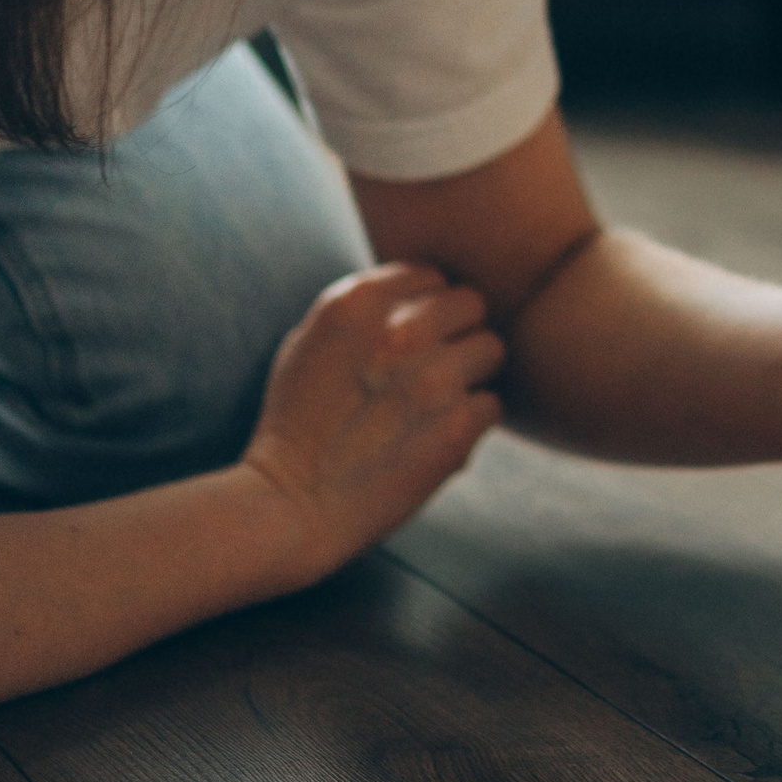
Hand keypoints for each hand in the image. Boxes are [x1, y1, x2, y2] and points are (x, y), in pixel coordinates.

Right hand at [240, 263, 503, 579]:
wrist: (290, 505)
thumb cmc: (294, 425)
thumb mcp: (309, 340)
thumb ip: (366, 308)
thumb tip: (420, 291)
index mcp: (359, 300)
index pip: (433, 276)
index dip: (427, 308)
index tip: (413, 340)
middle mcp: (402, 330)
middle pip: (471, 305)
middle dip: (456, 334)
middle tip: (433, 370)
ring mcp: (434, 376)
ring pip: (490, 349)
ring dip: (470, 375)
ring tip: (437, 404)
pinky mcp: (458, 425)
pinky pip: (492, 403)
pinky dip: (471, 421)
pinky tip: (438, 436)